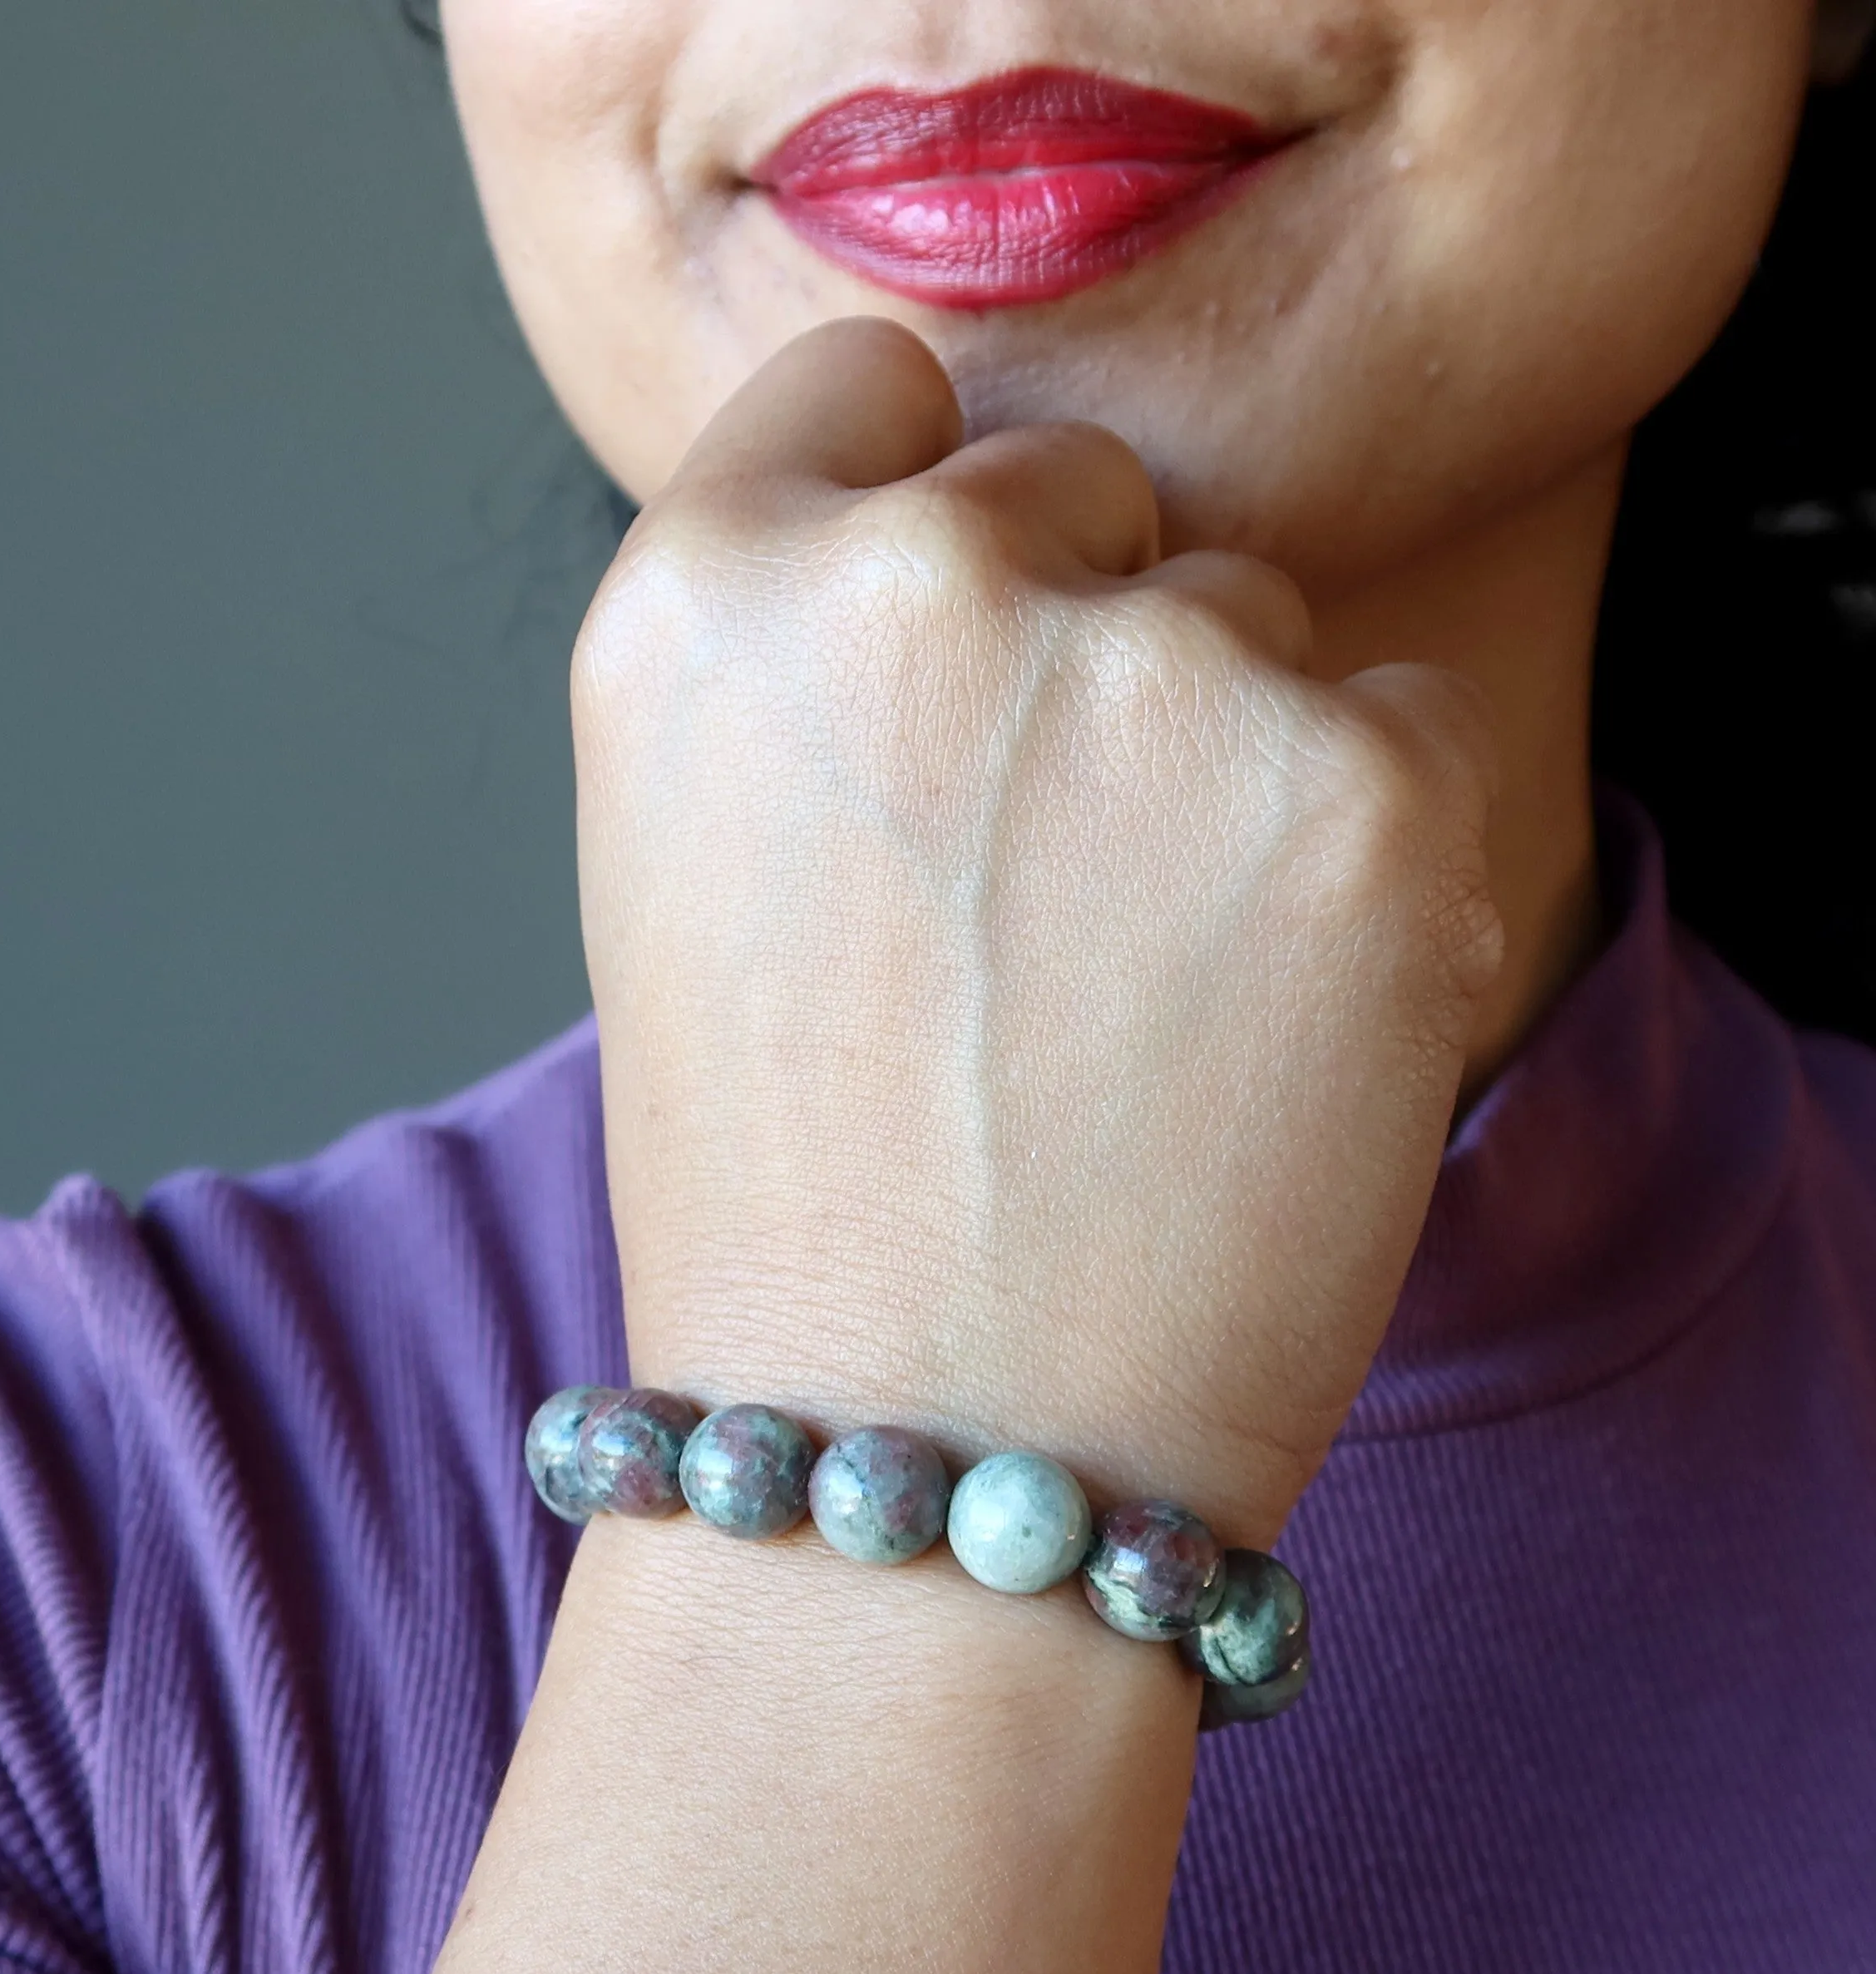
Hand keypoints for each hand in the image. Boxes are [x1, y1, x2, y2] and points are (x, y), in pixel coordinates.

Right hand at [575, 317, 1502, 1545]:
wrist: (925, 1463)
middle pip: (1075, 489)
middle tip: (1023, 898)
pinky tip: (1252, 1030)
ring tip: (1125, 1001)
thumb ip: (810, 671)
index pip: (868, 387)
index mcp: (702, 602)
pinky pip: (1404, 729)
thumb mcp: (692, 876)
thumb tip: (979, 551)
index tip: (947, 635)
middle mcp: (914, 584)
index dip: (914, 504)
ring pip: (1248, 615)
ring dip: (1216, 759)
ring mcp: (1150, 669)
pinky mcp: (1366, 783)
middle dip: (1072, 643)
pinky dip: (1356, 856)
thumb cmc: (793, 1207)